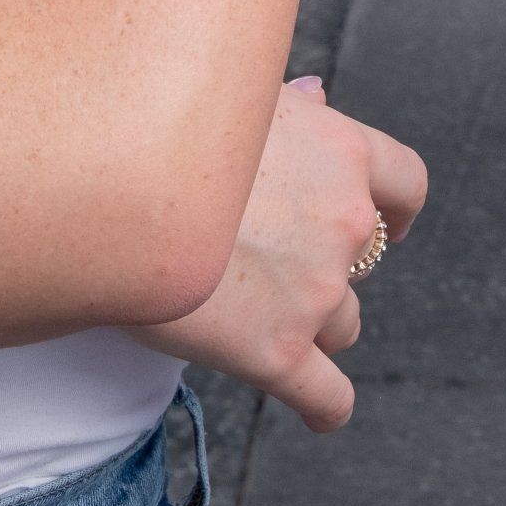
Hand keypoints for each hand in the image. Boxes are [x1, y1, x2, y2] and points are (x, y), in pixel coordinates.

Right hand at [126, 78, 426, 430]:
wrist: (99, 184)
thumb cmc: (154, 124)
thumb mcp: (228, 94)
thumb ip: (283, 103)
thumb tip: (318, 95)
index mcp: (338, 148)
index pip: (406, 181)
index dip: (396, 207)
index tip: (388, 222)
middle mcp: (342, 218)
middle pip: (360, 261)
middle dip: (322, 265)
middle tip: (257, 258)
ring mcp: (315, 290)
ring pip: (341, 324)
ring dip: (308, 321)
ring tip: (245, 310)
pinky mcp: (279, 353)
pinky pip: (329, 398)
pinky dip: (325, 407)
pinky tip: (315, 411)